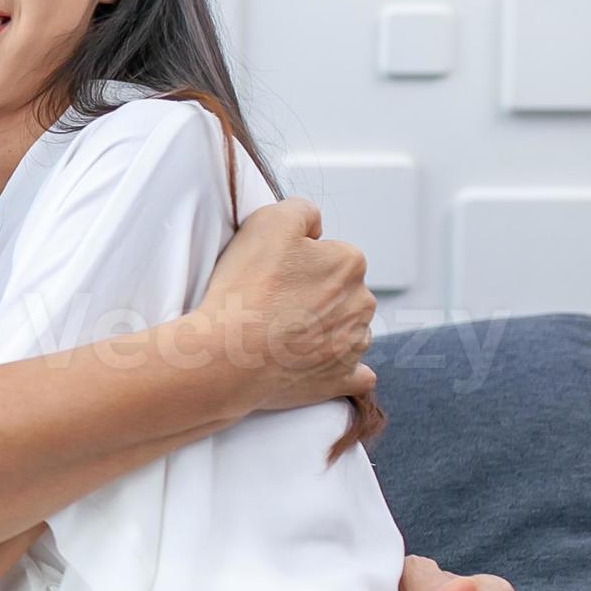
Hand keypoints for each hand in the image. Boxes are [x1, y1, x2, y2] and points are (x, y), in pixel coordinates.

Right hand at [197, 198, 375, 412]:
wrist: (229, 353)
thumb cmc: (247, 287)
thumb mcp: (269, 220)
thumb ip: (302, 210)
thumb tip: (315, 226)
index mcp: (350, 263)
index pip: (330, 254)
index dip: (298, 261)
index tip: (273, 273)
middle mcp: (361, 303)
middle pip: (340, 292)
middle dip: (315, 295)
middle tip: (273, 303)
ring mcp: (353, 345)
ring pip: (347, 329)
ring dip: (324, 330)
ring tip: (282, 335)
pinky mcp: (340, 379)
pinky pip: (357, 375)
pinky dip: (343, 370)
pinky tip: (322, 365)